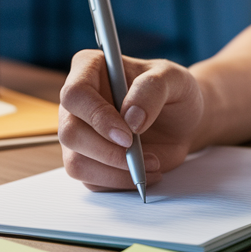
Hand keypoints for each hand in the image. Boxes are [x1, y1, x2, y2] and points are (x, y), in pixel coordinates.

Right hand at [58, 50, 203, 191]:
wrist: (181, 121)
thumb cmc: (173, 92)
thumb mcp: (174, 79)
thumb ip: (153, 89)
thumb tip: (131, 118)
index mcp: (90, 69)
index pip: (75, 94)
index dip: (97, 116)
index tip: (128, 134)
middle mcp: (77, 102)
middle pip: (70, 133)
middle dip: (106, 151)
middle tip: (138, 155)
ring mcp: (79, 133)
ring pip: (76, 163)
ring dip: (115, 171)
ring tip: (151, 164)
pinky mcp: (88, 159)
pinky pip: (91, 181)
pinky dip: (120, 182)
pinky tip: (145, 172)